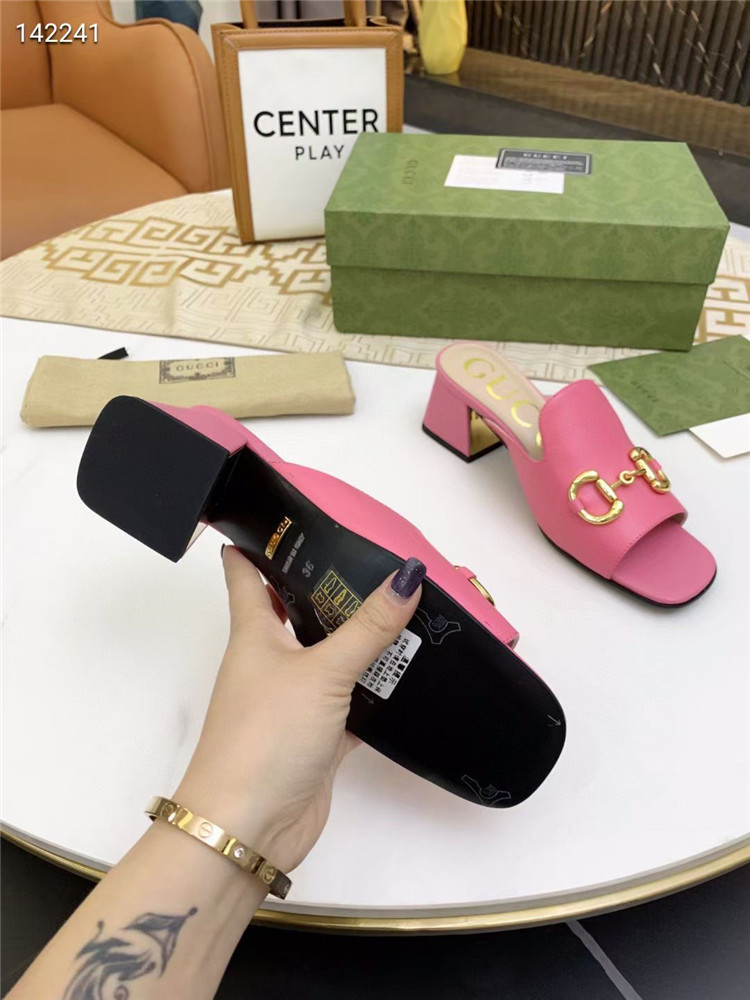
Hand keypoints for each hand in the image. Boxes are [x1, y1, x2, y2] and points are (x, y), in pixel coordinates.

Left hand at [175, 546, 424, 872]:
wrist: (250, 827)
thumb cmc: (267, 733)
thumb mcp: (321, 672)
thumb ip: (368, 628)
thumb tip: (408, 576)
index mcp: (254, 632)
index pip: (247, 572)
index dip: (262, 540)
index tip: (292, 514)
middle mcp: (271, 659)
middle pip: (298, 610)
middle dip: (331, 586)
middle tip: (375, 556)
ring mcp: (294, 699)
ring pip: (331, 656)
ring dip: (361, 638)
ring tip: (406, 605)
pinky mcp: (318, 736)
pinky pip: (352, 702)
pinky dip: (377, 690)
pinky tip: (410, 673)